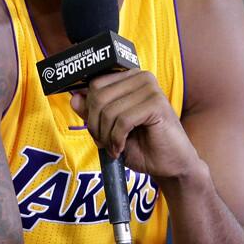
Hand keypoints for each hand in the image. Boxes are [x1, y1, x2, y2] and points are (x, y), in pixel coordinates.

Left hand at [70, 68, 200, 181]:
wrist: (170, 165)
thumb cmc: (141, 146)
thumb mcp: (109, 128)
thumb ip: (92, 113)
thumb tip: (74, 98)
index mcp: (129, 78)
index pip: (94, 85)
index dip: (89, 111)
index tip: (97, 131)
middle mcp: (140, 77)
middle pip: (98, 97)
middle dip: (95, 125)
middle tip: (104, 142)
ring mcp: (150, 89)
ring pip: (108, 110)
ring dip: (106, 136)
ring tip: (114, 147)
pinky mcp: (157, 104)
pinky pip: (123, 120)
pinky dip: (117, 139)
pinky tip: (122, 148)